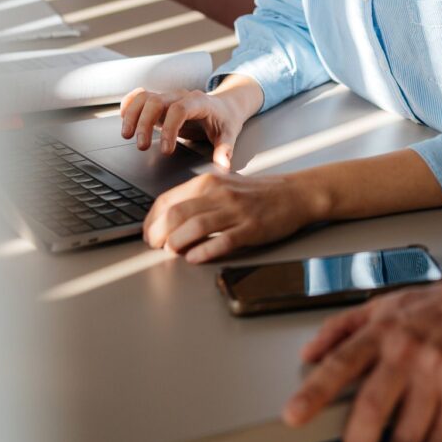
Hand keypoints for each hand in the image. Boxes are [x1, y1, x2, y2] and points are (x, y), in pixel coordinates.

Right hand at [119, 86, 246, 167]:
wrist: (225, 105)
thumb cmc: (225, 120)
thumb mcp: (229, 135)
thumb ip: (225, 150)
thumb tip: (223, 168)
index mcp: (200, 102)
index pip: (180, 109)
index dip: (170, 128)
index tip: (166, 150)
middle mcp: (181, 96)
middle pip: (157, 101)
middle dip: (145, 123)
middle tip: (141, 147)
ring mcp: (169, 97)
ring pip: (145, 97)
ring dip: (133, 114)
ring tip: (127, 136)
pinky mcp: (161, 102)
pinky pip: (141, 96)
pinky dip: (130, 104)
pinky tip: (123, 118)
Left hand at [143, 168, 322, 261]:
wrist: (294, 193)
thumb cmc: (256, 193)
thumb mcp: (223, 187)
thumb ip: (197, 199)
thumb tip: (167, 220)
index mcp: (208, 183)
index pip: (168, 200)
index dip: (151, 220)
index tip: (147, 234)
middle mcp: (219, 194)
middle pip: (177, 214)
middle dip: (159, 234)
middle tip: (155, 247)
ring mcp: (236, 211)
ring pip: (196, 226)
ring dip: (177, 243)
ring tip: (171, 252)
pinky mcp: (251, 228)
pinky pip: (223, 241)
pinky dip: (205, 251)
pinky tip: (195, 258)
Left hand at [282, 279, 441, 441]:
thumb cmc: (435, 305)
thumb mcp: (384, 305)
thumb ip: (342, 327)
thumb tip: (309, 352)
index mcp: (381, 330)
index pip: (339, 363)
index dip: (313, 392)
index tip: (293, 415)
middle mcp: (405, 348)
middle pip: (370, 408)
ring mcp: (435, 366)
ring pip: (408, 430)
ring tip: (403, 440)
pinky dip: (435, 441)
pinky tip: (435, 430)